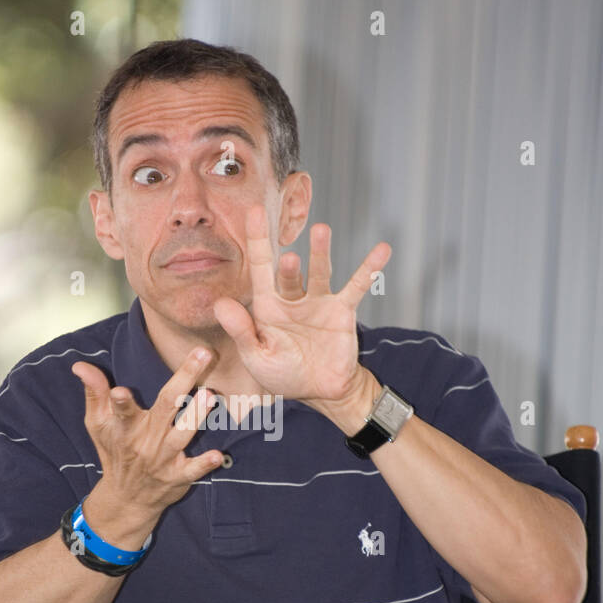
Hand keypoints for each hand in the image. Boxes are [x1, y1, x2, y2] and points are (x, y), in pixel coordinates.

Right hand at [71, 348, 225, 525]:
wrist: (126, 498)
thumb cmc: (114, 451)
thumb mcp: (98, 424)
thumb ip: (94, 392)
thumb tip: (80, 365)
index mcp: (125, 427)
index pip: (121, 411)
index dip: (119, 404)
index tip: (121, 391)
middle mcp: (146, 440)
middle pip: (165, 407)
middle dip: (183, 379)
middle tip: (202, 354)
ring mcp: (163, 459)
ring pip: (182, 435)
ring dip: (197, 416)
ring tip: (210, 396)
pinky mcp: (178, 476)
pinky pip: (193, 470)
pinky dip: (205, 464)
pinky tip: (219, 456)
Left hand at [211, 205, 390, 407]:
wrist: (320, 392)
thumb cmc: (284, 375)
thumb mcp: (257, 357)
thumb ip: (241, 331)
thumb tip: (220, 303)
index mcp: (267, 307)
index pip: (259, 269)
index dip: (256, 240)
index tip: (254, 210)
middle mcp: (292, 298)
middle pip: (289, 272)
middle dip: (290, 265)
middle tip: (289, 258)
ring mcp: (318, 302)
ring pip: (320, 272)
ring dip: (320, 253)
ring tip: (320, 231)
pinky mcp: (342, 311)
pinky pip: (357, 286)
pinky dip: (369, 269)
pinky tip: (382, 250)